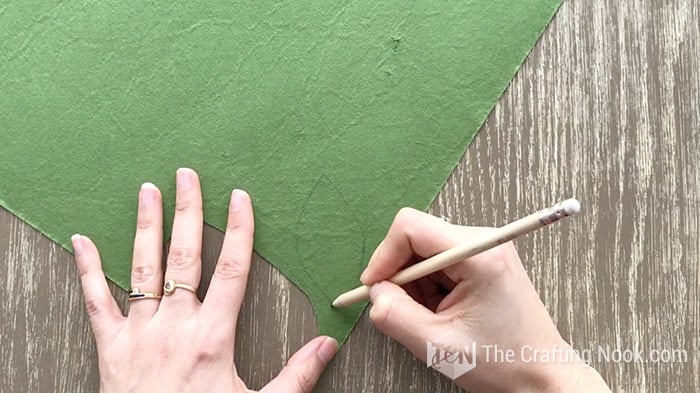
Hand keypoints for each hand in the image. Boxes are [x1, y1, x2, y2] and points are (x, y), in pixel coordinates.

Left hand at [71, 168, 336, 392]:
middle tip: (186, 176)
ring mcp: (138, 334)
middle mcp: (174, 326)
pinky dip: (88, 270)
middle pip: (186, 257)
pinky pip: (95, 302)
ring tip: (147, 192)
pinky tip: (82, 241)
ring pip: (144, 268)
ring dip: (146, 227)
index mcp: (212, 337)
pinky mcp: (110, 348)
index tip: (239, 198)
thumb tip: (327, 344)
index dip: (240, 231)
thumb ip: (296, 375)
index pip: (233, 271)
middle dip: (189, 212)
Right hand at [360, 208, 610, 392]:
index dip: (384, 256)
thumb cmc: (504, 362)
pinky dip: (428, 287)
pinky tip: (441, 312)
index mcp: (479, 254)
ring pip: (424, 251)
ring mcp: (484, 249)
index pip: (411, 227)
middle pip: (416, 237)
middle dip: (400, 274)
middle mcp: (484, 242)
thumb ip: (395, 316)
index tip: (374, 286)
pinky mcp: (482, 261)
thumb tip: (374, 293)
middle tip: (401, 309)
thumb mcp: (438, 346)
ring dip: (415, 284)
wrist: (542, 376)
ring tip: (430, 318)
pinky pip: (438, 263)